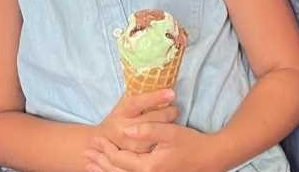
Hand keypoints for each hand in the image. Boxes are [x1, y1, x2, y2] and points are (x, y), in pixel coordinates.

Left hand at [85, 123, 216, 171]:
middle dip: (100, 163)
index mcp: (150, 167)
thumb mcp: (170, 132)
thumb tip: (125, 130)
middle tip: (86, 153)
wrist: (211, 159)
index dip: (105, 150)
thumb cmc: (191, 143)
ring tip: (91, 164)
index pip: (120, 160)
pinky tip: (111, 170)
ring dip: (106, 171)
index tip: (94, 139)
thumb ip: (147, 130)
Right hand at [92, 90, 177, 154]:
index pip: (139, 102)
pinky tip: (167, 133)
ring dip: (168, 126)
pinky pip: (154, 146)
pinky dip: (163, 138)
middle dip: (167, 112)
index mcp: (121, 111)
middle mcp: (124, 128)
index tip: (171, 93)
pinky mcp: (136, 157)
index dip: (156, 97)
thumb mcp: (124, 103)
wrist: (103, 142)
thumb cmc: (119, 117)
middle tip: (175, 108)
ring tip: (173, 118)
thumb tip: (156, 77)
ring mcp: (130, 145)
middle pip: (151, 120)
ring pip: (155, 135)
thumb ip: (138, 94)